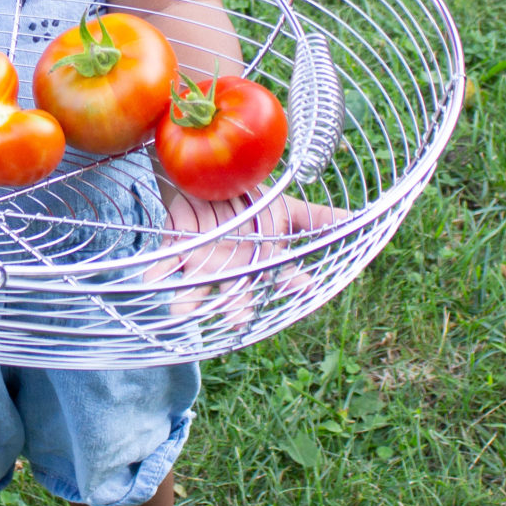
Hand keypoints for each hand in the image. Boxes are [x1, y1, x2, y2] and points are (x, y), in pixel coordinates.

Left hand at [147, 186, 352, 327]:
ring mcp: (205, 261)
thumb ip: (316, 219)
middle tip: (239, 323)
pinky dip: (157, 270)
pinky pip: (166, 262)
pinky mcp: (178, 248)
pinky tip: (148, 279)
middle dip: (237, 306)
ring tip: (180, 314)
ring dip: (189, 299)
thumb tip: (358, 220)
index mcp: (262, 259)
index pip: (283, 272)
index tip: (304, 288)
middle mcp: (234, 267)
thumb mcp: (282, 207)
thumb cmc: (248, 204)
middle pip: (238, 289)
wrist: (209, 182)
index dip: (293, 280)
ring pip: (198, 285)